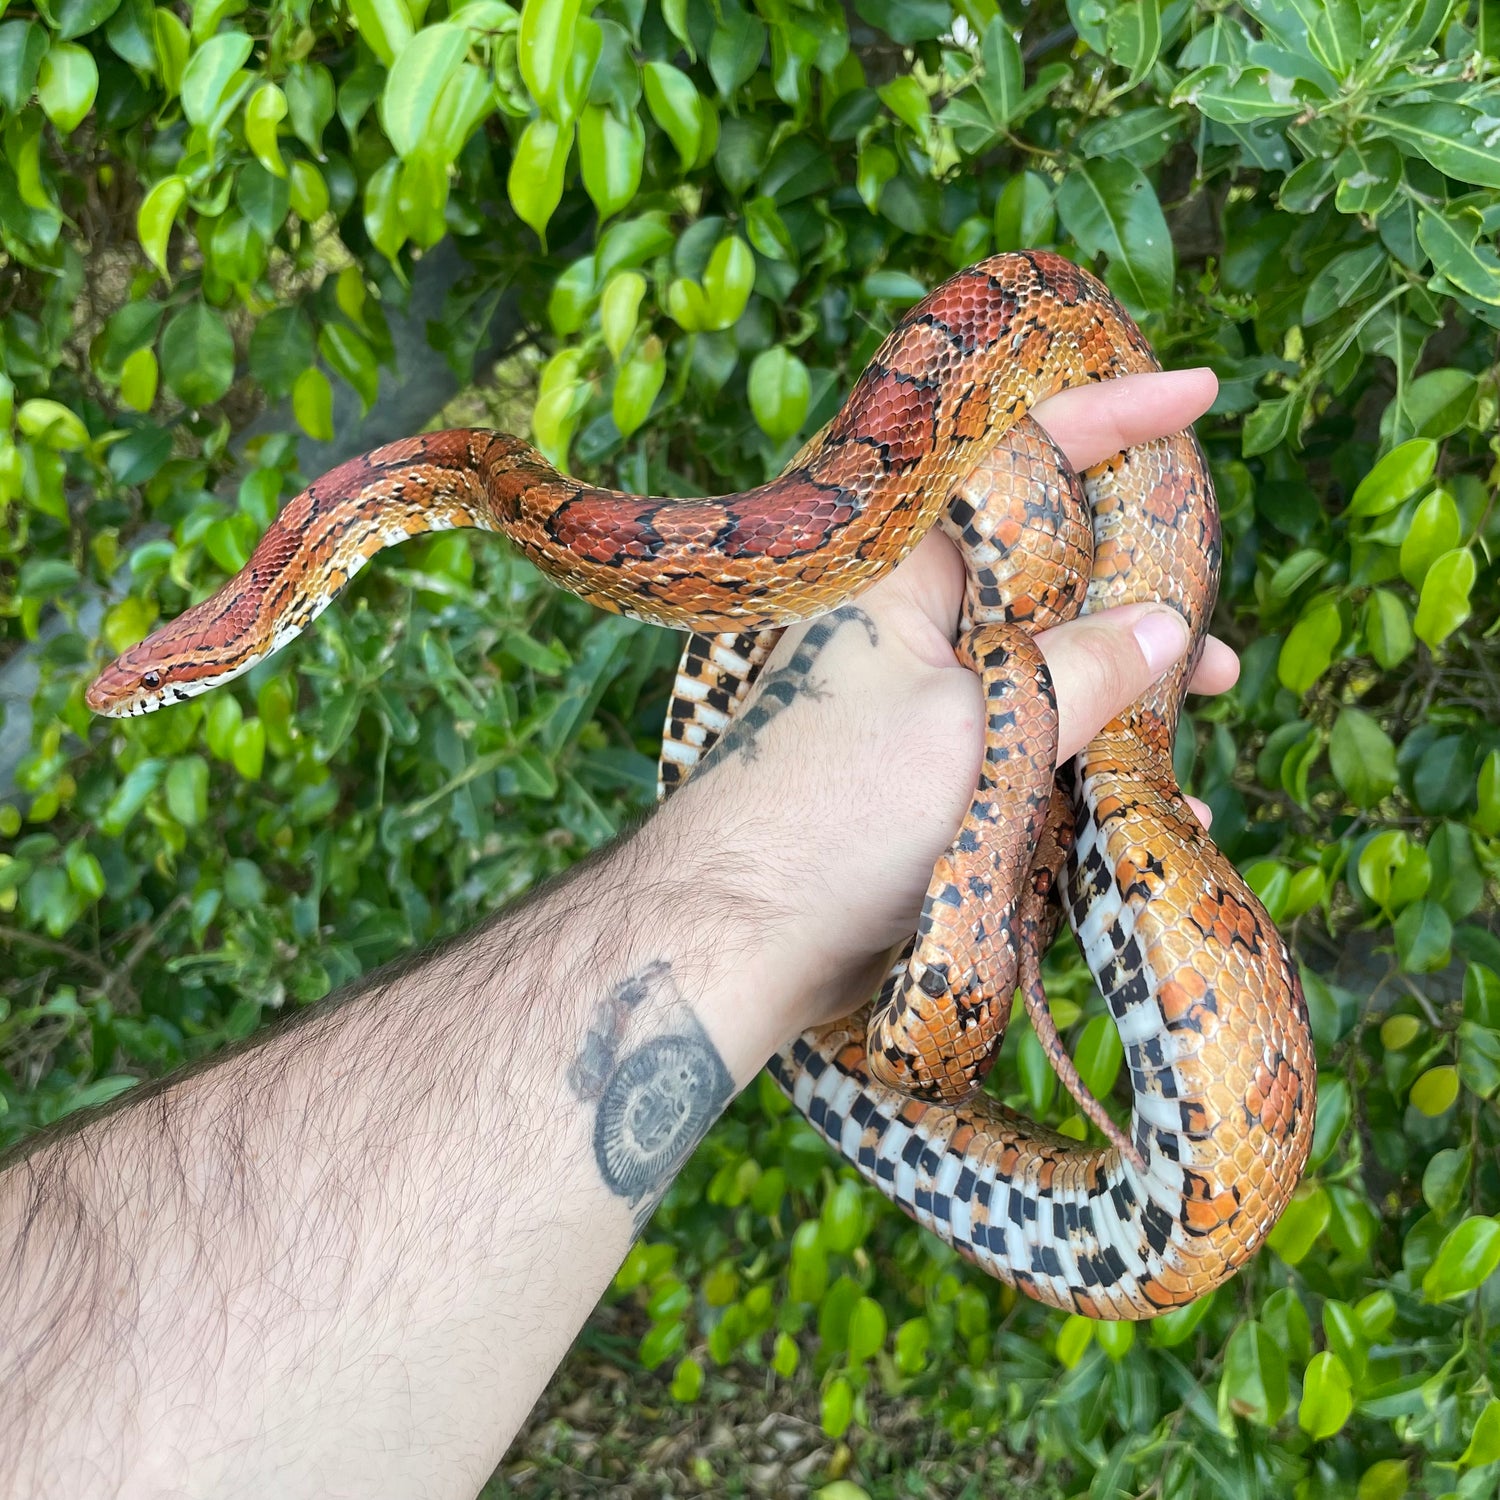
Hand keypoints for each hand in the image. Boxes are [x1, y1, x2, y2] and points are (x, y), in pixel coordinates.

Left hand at [658, 368, 1238, 1036]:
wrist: (748, 936)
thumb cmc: (840, 812)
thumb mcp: (979, 728)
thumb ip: (1081, 671)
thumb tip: (1165, 627)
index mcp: (901, 569)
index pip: (1013, 462)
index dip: (1108, 420)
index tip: (1198, 391)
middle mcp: (911, 617)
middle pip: (1046, 568)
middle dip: (1139, 588)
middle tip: (1212, 621)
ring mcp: (922, 693)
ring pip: (1045, 658)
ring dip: (1126, 683)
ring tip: (1206, 700)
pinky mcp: (930, 766)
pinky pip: (1026, 737)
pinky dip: (1088, 755)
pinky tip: (1151, 799)